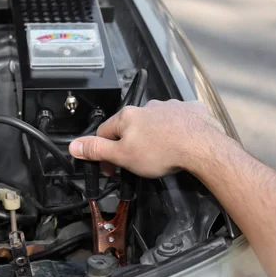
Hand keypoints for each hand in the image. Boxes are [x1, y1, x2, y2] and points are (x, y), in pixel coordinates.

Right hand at [69, 99, 230, 177]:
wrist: (202, 146)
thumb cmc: (162, 152)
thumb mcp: (122, 156)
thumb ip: (97, 150)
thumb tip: (73, 145)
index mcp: (128, 117)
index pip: (105, 132)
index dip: (103, 152)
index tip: (109, 169)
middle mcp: (147, 107)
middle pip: (130, 126)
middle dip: (130, 143)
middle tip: (135, 164)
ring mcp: (170, 107)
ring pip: (154, 122)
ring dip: (153, 135)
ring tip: (160, 155)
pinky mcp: (190, 111)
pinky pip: (178, 119)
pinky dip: (175, 130)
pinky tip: (179, 143)